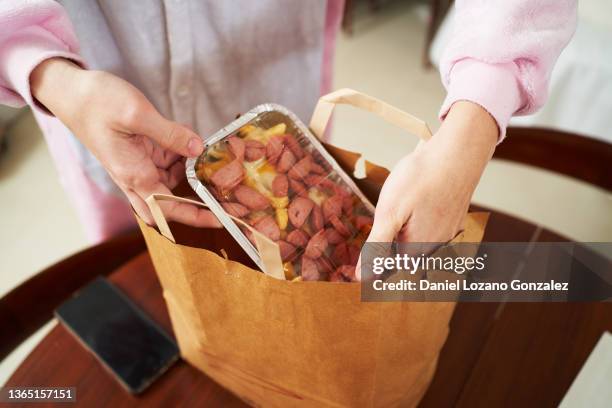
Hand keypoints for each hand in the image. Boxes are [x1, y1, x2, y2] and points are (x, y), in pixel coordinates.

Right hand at [30, 58, 220, 226]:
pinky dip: (182, 159)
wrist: (71, 92)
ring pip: (170, 184)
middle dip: (195, 208)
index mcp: (134, 175)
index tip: (222, 219)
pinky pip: (166, 165)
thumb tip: (197, 148)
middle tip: (223, 203)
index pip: (169, 208)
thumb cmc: (96, 102)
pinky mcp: (140, 154)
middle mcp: (135, 177)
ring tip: (216, 167)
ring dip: (190, 178)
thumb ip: (169, 133)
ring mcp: (137, 167)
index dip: (197, 216)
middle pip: (168, 207)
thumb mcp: (136, 113)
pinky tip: (195, 144)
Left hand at [358, 101, 496, 279]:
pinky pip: (433, 224)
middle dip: (393, 238)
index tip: (374, 235)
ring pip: (419, 238)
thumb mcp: (389, 212)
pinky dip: (422, 215)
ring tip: (407, 203)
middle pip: (405, 252)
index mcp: (418, 248)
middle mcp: (437, 245)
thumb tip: (363, 278)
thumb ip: (377, 247)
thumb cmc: (422, 179)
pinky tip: (421, 197)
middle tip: (394, 211)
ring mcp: (449, 230)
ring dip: (407, 227)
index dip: (377, 252)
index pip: (390, 266)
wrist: (458, 151)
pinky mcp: (455, 215)